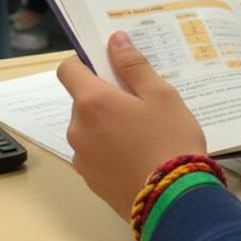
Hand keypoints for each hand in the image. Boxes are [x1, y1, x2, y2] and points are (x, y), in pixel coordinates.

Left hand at [57, 32, 206, 217]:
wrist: (173, 200)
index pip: (67, 69)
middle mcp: (78, 128)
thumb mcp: (161, 95)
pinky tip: (139, 157)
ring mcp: (82, 157)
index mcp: (92, 102)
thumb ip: (134, 66)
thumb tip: (115, 41)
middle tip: (141, 105)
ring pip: (89, 129)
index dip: (85, 62)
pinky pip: (96, 154)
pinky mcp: (90, 180)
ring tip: (144, 135)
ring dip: (107, 125)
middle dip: (106, 98)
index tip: (109, 66)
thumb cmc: (170, 140)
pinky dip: (110, 150)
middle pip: (82, 101)